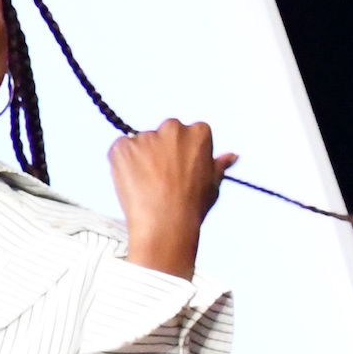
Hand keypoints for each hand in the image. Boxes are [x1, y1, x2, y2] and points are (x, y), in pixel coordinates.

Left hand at [110, 119, 236, 279]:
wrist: (165, 224)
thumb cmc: (192, 207)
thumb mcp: (213, 184)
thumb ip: (219, 165)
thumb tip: (232, 156)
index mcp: (199, 133)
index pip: (191, 132)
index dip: (185, 152)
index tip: (182, 169)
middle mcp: (172, 128)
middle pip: (165, 133)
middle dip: (163, 150)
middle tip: (162, 178)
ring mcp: (145, 136)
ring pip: (142, 142)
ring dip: (142, 157)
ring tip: (147, 185)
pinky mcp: (122, 146)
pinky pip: (121, 150)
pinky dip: (123, 163)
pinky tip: (133, 183)